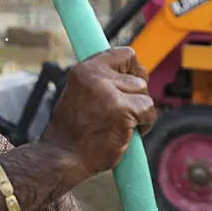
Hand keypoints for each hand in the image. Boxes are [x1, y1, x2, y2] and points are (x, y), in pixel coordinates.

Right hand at [39, 47, 155, 179]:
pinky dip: (145, 123)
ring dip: (140, 111)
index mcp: (85, 70)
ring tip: (124, 124)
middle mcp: (96, 77)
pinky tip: (130, 132)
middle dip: (137, 96)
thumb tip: (130, 76)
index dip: (134, 69)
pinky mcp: (123, 111)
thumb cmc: (71, 131)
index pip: (124, 54)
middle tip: (125, 112)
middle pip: (139, 78)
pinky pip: (149, 111)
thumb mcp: (80, 94)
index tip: (134, 82)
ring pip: (145, 95)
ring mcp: (110, 94)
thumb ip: (101, 82)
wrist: (63, 156)